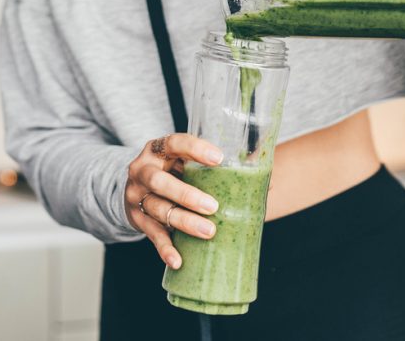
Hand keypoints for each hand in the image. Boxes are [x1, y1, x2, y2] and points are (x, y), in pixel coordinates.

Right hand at [125, 133, 223, 268]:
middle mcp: (143, 170)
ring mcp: (137, 196)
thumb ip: (216, 167)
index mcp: (158, 149)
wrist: (135, 188)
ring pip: (159, 209)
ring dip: (184, 221)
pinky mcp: (137, 219)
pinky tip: (178, 260)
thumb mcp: (185, 161)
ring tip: (209, 231)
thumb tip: (269, 182)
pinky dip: (165, 248)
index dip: (195, 149)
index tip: (219, 159)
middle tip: (213, 206)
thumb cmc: (172, 171)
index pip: (174, 143)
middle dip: (187, 195)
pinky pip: (152, 234)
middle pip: (160, 182)